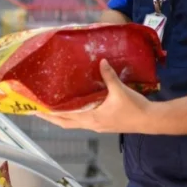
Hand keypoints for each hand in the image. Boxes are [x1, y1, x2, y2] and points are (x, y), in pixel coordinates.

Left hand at [37, 59, 155, 133]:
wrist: (149, 120)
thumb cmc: (134, 108)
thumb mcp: (120, 90)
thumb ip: (108, 76)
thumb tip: (100, 61)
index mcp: (92, 118)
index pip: (65, 117)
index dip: (49, 114)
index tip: (36, 109)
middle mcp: (91, 124)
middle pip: (65, 123)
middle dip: (50, 118)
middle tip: (37, 110)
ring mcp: (97, 125)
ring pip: (73, 123)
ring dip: (61, 117)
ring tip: (51, 108)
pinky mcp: (104, 124)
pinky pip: (83, 121)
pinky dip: (74, 115)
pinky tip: (74, 107)